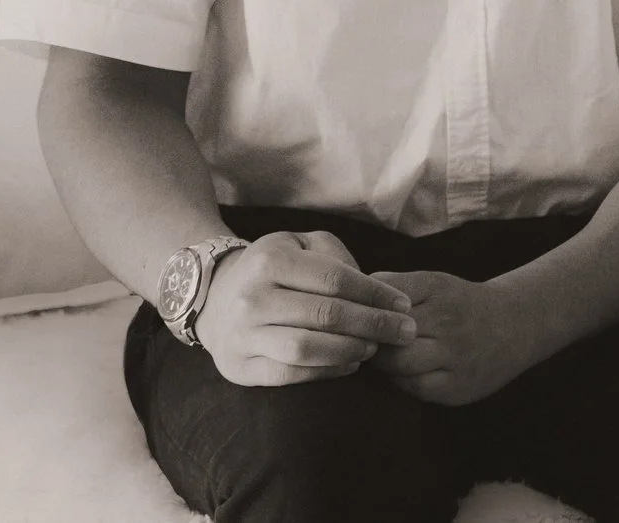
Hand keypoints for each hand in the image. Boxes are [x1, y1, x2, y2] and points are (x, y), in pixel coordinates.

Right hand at [191, 230, 418, 387]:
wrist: (213, 297)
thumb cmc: (272, 269)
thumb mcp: (299, 244)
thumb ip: (334, 255)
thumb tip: (370, 286)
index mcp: (271, 261)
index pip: (336, 280)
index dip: (376, 294)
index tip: (404, 305)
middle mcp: (252, 297)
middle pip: (326, 315)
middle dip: (374, 325)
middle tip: (405, 332)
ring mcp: (242, 334)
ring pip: (307, 348)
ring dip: (350, 350)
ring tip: (376, 348)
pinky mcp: (237, 366)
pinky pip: (288, 374)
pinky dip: (325, 372)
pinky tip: (350, 366)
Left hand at [368, 271, 547, 405]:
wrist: (515, 325)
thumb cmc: (460, 304)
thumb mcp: (433, 283)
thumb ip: (393, 286)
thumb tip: (350, 296)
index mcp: (438, 289)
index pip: (384, 299)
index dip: (364, 312)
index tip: (356, 318)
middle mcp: (449, 320)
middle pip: (389, 334)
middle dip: (371, 340)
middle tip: (364, 343)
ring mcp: (456, 356)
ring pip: (400, 363)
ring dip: (384, 363)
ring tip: (384, 358)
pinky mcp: (457, 386)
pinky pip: (415, 388)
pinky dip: (402, 381)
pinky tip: (406, 372)